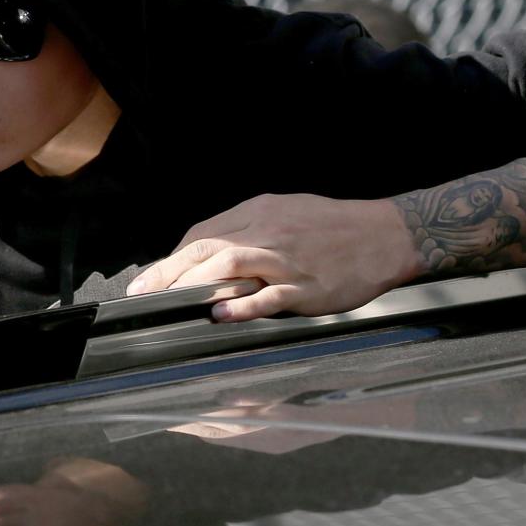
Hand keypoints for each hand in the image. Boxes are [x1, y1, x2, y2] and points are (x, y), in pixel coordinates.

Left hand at [126, 194, 421, 321]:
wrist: (385, 234)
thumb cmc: (334, 226)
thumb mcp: (286, 212)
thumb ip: (250, 229)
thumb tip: (214, 250)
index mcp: (259, 212)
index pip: (203, 233)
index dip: (174, 257)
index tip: (154, 277)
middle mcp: (267, 231)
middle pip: (206, 248)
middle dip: (167, 271)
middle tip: (141, 293)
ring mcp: (286, 259)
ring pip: (229, 266)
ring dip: (192, 285)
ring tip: (167, 302)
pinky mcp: (306, 286)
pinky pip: (269, 295)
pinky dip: (243, 305)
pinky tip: (220, 314)